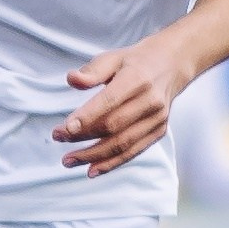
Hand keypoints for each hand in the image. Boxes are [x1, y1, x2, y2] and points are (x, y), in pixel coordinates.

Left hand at [55, 35, 192, 176]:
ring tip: (69, 160)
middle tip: (58, 138)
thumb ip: (92, 71)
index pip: (109, 101)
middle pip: (113, 126)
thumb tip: (72, 79)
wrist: (170, 65)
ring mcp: (156, 119)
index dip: (86, 117)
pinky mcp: (158, 131)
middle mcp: (150, 101)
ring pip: (122, 144)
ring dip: (94, 156)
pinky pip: (133, 152)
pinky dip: (111, 163)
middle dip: (83, 137)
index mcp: (137, 79)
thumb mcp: (113, 58)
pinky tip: (91, 169)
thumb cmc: (134, 62)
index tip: (64, 128)